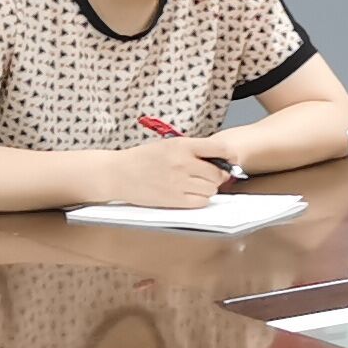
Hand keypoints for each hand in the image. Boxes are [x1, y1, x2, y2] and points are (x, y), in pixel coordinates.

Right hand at [92, 133, 243, 208]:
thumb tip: (220, 159)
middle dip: (217, 175)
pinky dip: (200, 199)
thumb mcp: (169, 145)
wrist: (118, 174)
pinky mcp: (174, 200)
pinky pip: (201, 202)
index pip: (219, 149)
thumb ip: (193, 150)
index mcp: (182, 146)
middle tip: (209, 176)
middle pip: (218, 173)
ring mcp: (179, 183)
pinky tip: (191, 194)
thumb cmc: (143, 158)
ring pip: (212, 189)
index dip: (228, 156)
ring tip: (197, 184)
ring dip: (209, 188)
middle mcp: (183, 164)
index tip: (228, 160)